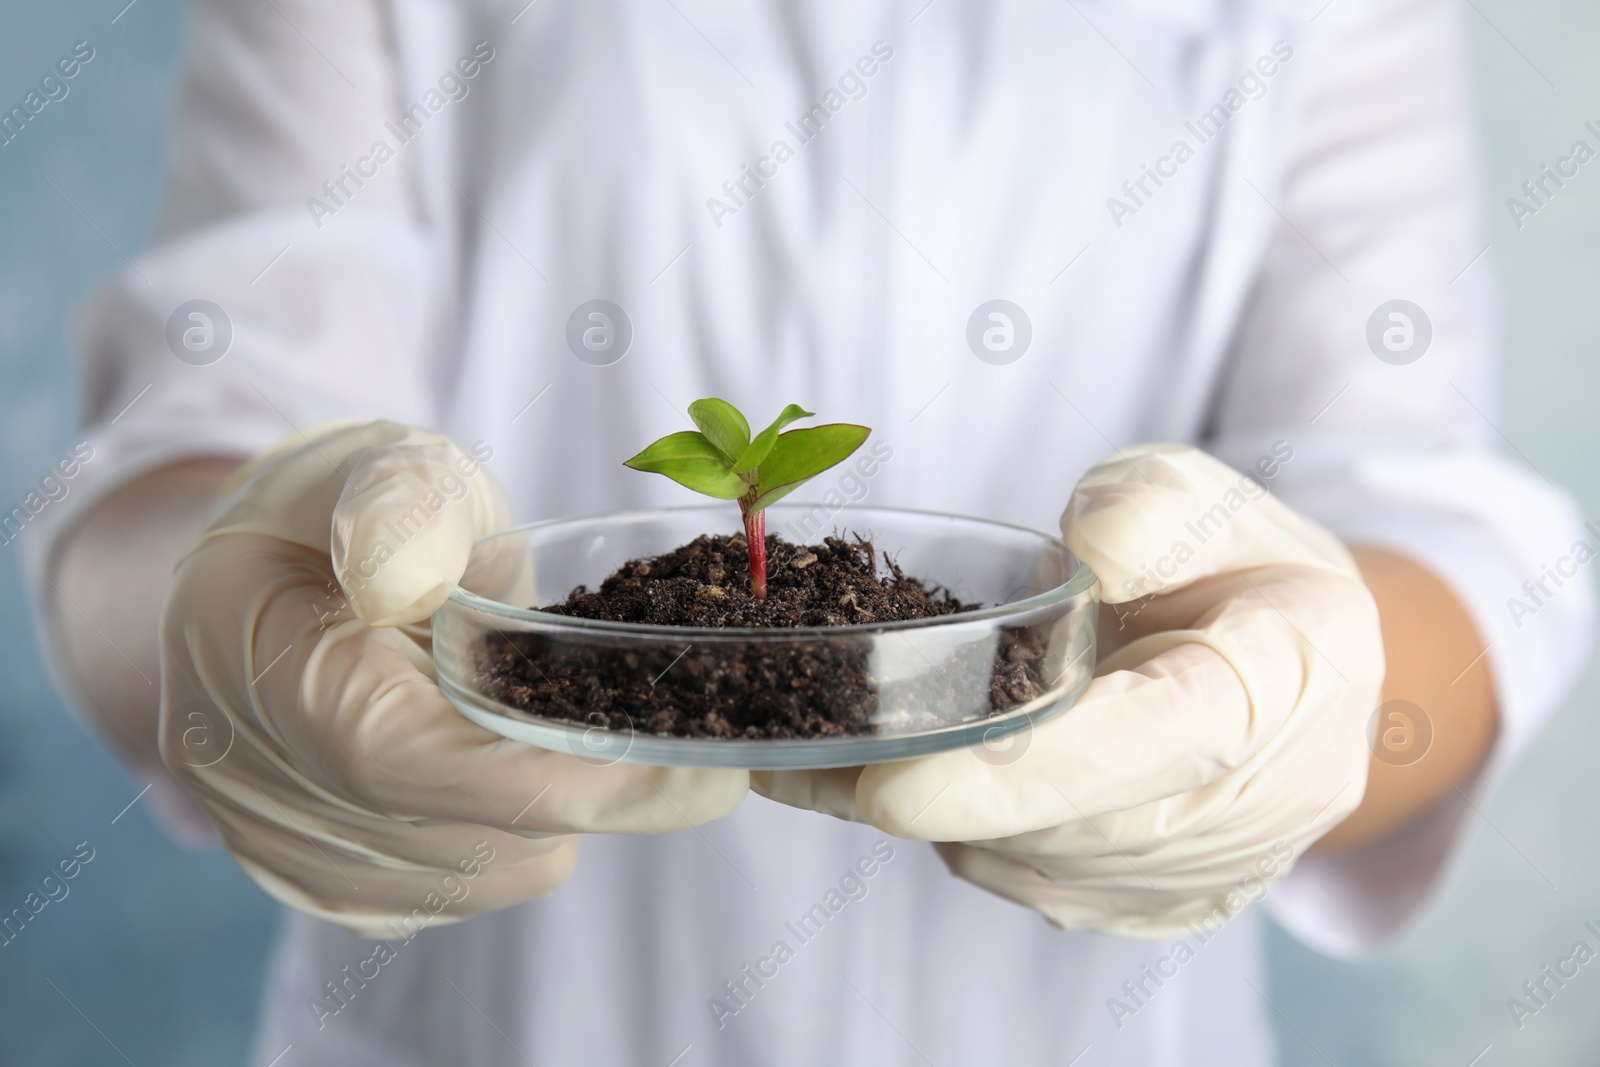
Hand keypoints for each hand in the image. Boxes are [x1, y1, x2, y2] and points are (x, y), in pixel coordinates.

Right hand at [160, 420, 747, 935]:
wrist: (266, 580)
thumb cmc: (334, 511)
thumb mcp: (369, 461)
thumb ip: (394, 500)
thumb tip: (404, 579)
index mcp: (260, 677)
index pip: (422, 766)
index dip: (571, 780)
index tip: (698, 771)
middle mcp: (262, 796)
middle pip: (478, 835)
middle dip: (595, 783)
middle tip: (680, 712)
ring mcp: (299, 856)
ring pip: (496, 871)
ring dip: (563, 801)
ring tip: (560, 702)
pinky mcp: (344, 888)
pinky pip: (481, 883)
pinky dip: (530, 827)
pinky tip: (519, 747)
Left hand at [755, 444, 1382, 936]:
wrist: (1310, 675)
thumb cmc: (1241, 571)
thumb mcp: (1209, 498)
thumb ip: (1152, 506)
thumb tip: (1085, 556)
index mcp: (1280, 682)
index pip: (1147, 743)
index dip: (1018, 777)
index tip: (891, 794)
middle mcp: (1253, 805)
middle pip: (1072, 828)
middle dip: (937, 800)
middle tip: (807, 747)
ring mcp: (1205, 873)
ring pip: (1036, 867)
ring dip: (936, 815)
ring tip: (845, 738)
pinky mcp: (1154, 906)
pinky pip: (1028, 882)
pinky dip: (954, 831)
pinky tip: (899, 773)